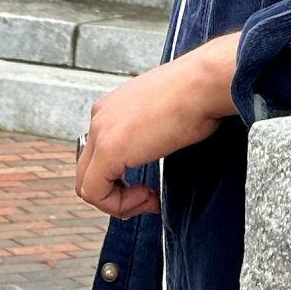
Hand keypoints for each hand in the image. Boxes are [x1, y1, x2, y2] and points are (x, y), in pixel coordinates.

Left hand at [75, 33, 239, 218]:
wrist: (203, 84)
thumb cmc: (196, 94)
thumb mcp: (162, 113)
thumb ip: (146, 131)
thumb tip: (151, 149)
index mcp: (111, 107)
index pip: (98, 155)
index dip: (121, 179)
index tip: (148, 185)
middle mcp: (100, 117)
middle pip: (88, 172)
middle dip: (116, 194)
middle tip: (146, 197)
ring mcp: (101, 132)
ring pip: (87, 185)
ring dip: (118, 202)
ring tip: (148, 198)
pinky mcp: (109, 150)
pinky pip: (95, 193)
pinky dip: (120, 205)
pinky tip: (148, 195)